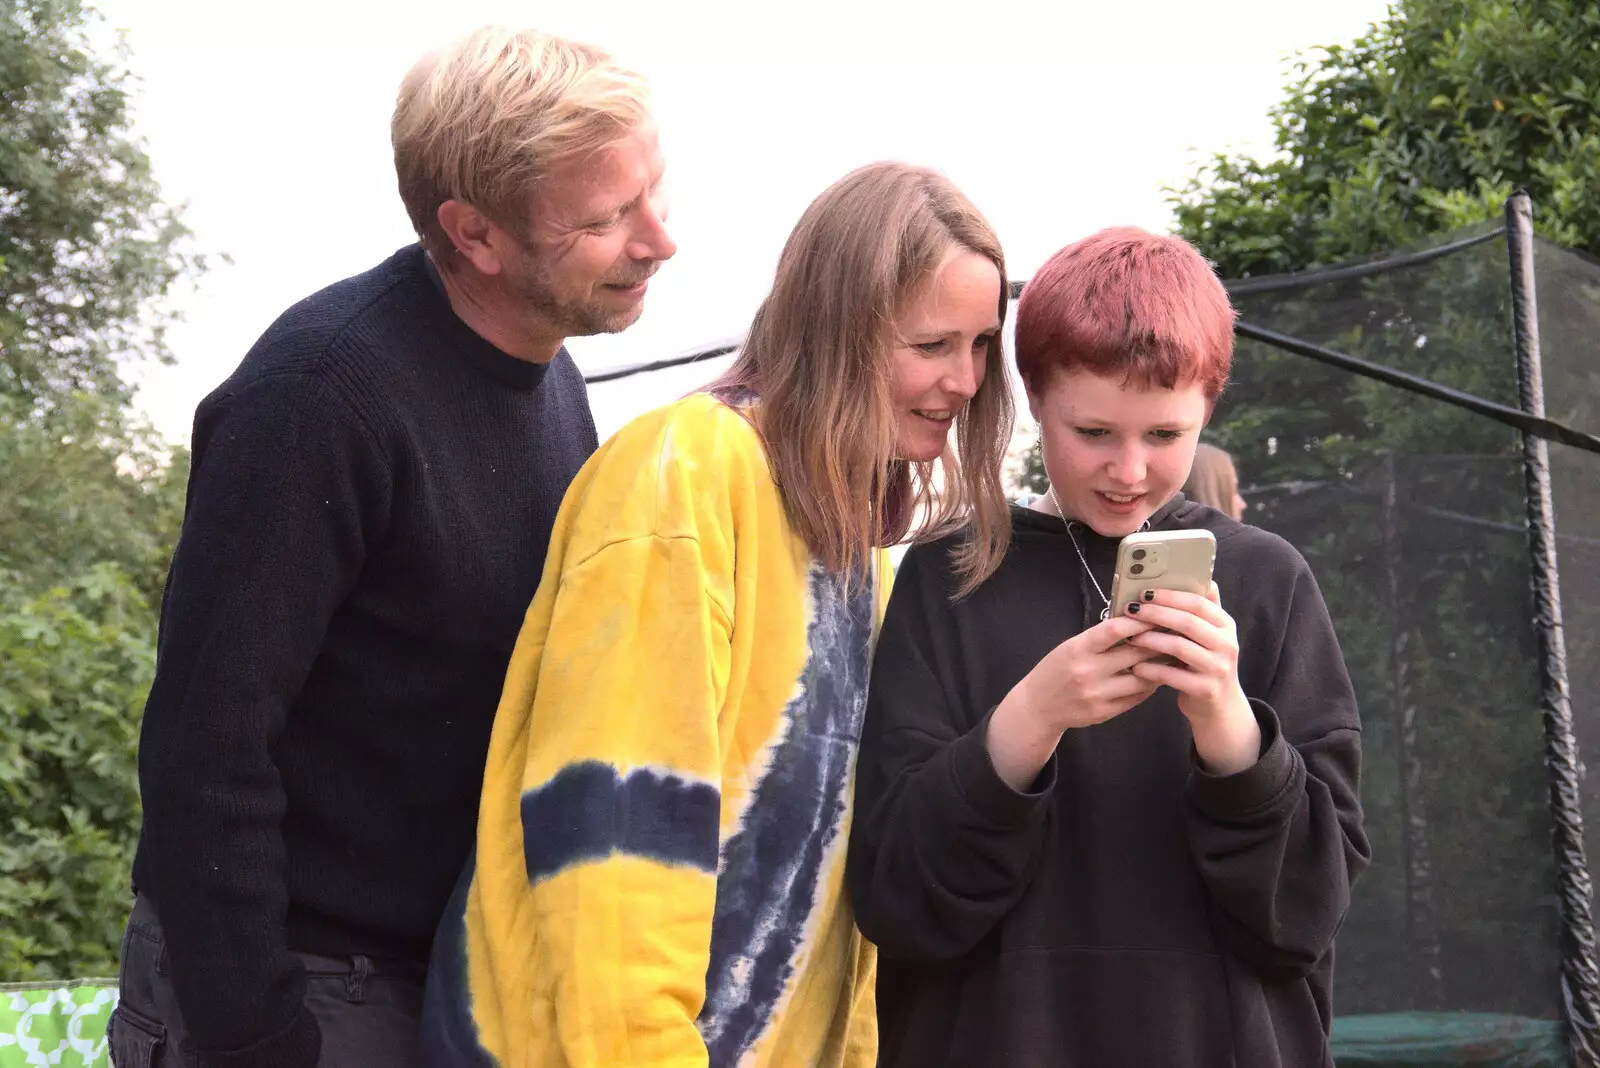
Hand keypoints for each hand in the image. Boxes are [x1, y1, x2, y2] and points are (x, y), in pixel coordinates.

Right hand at [1011, 614, 1162, 732]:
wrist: (1038, 706)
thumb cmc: (1056, 670)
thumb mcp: (1071, 647)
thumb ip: (1099, 638)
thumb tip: (1135, 624)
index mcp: (1078, 649)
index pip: (1115, 629)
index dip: (1139, 620)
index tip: (1157, 614)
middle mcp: (1088, 672)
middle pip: (1135, 654)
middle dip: (1158, 642)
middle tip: (1175, 634)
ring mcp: (1097, 694)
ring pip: (1142, 678)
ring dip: (1159, 666)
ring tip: (1170, 657)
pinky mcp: (1104, 712)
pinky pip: (1136, 697)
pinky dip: (1149, 685)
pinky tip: (1155, 676)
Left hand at [1124, 583, 1260, 774]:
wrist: (1219, 706)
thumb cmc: (1205, 664)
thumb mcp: (1210, 635)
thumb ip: (1203, 610)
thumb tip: (1203, 578)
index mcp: (1226, 625)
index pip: (1198, 602)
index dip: (1170, 595)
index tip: (1144, 592)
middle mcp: (1227, 644)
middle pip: (1187, 622)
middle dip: (1155, 614)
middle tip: (1131, 610)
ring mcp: (1218, 668)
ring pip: (1179, 647)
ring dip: (1150, 640)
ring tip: (1130, 637)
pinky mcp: (1205, 689)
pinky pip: (1172, 675)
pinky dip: (1151, 669)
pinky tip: (1135, 666)